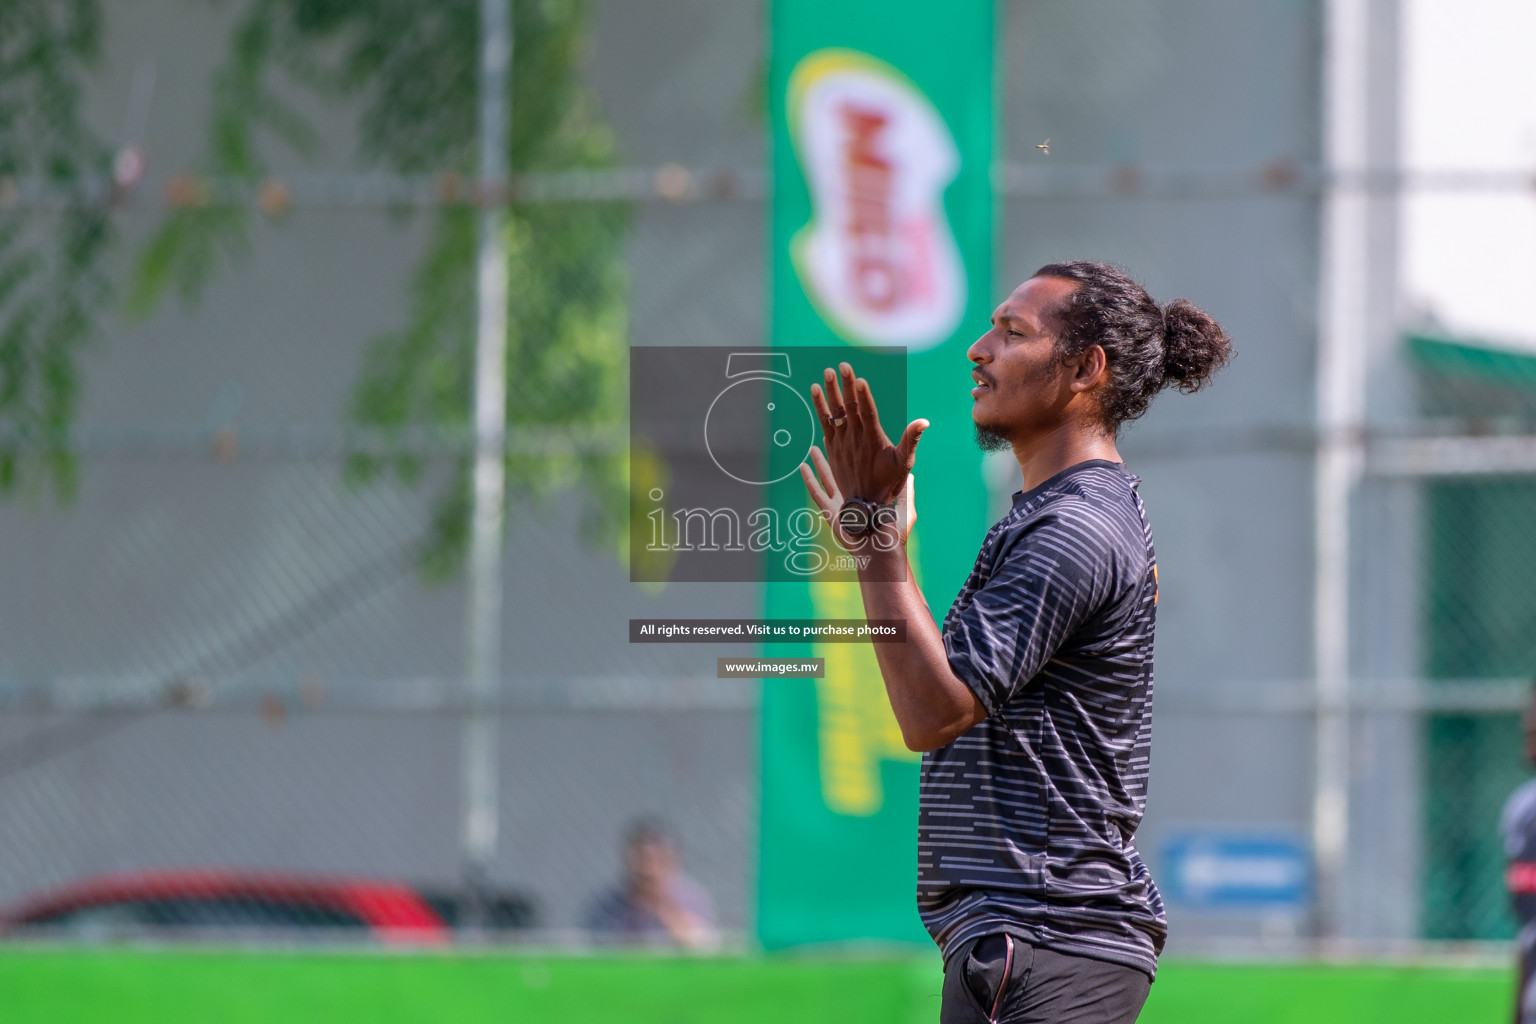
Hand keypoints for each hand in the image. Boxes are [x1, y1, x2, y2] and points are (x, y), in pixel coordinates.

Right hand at [801, 446, 916, 553]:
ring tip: (813, 448)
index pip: (862, 471)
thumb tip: (912, 475)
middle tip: (832, 439)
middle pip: (842, 471)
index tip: (856, 441)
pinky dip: (809, 479)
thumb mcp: (906, 509)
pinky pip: (816, 492)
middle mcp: (853, 497)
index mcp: (870, 495)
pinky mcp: (830, 512)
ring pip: (827, 478)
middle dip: (837, 455)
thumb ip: (907, 492)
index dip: (858, 456)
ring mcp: (840, 504)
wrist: (880, 551)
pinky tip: (802, 467)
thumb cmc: (895, 535)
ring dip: (820, 463)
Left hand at [810, 362, 927, 503]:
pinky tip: (815, 393)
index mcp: (873, 440)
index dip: (863, 395)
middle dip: (845, 385)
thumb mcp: (904, 463)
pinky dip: (820, 408)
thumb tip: (924, 421)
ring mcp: (841, 443)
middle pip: (849, 407)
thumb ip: (911, 439)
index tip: (859, 379)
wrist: (864, 504)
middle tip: (841, 365)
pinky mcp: (832, 448)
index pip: (867, 412)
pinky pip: (824, 424)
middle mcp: (855, 439)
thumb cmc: (888, 482)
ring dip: (828, 393)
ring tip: (825, 374)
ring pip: (833, 413)